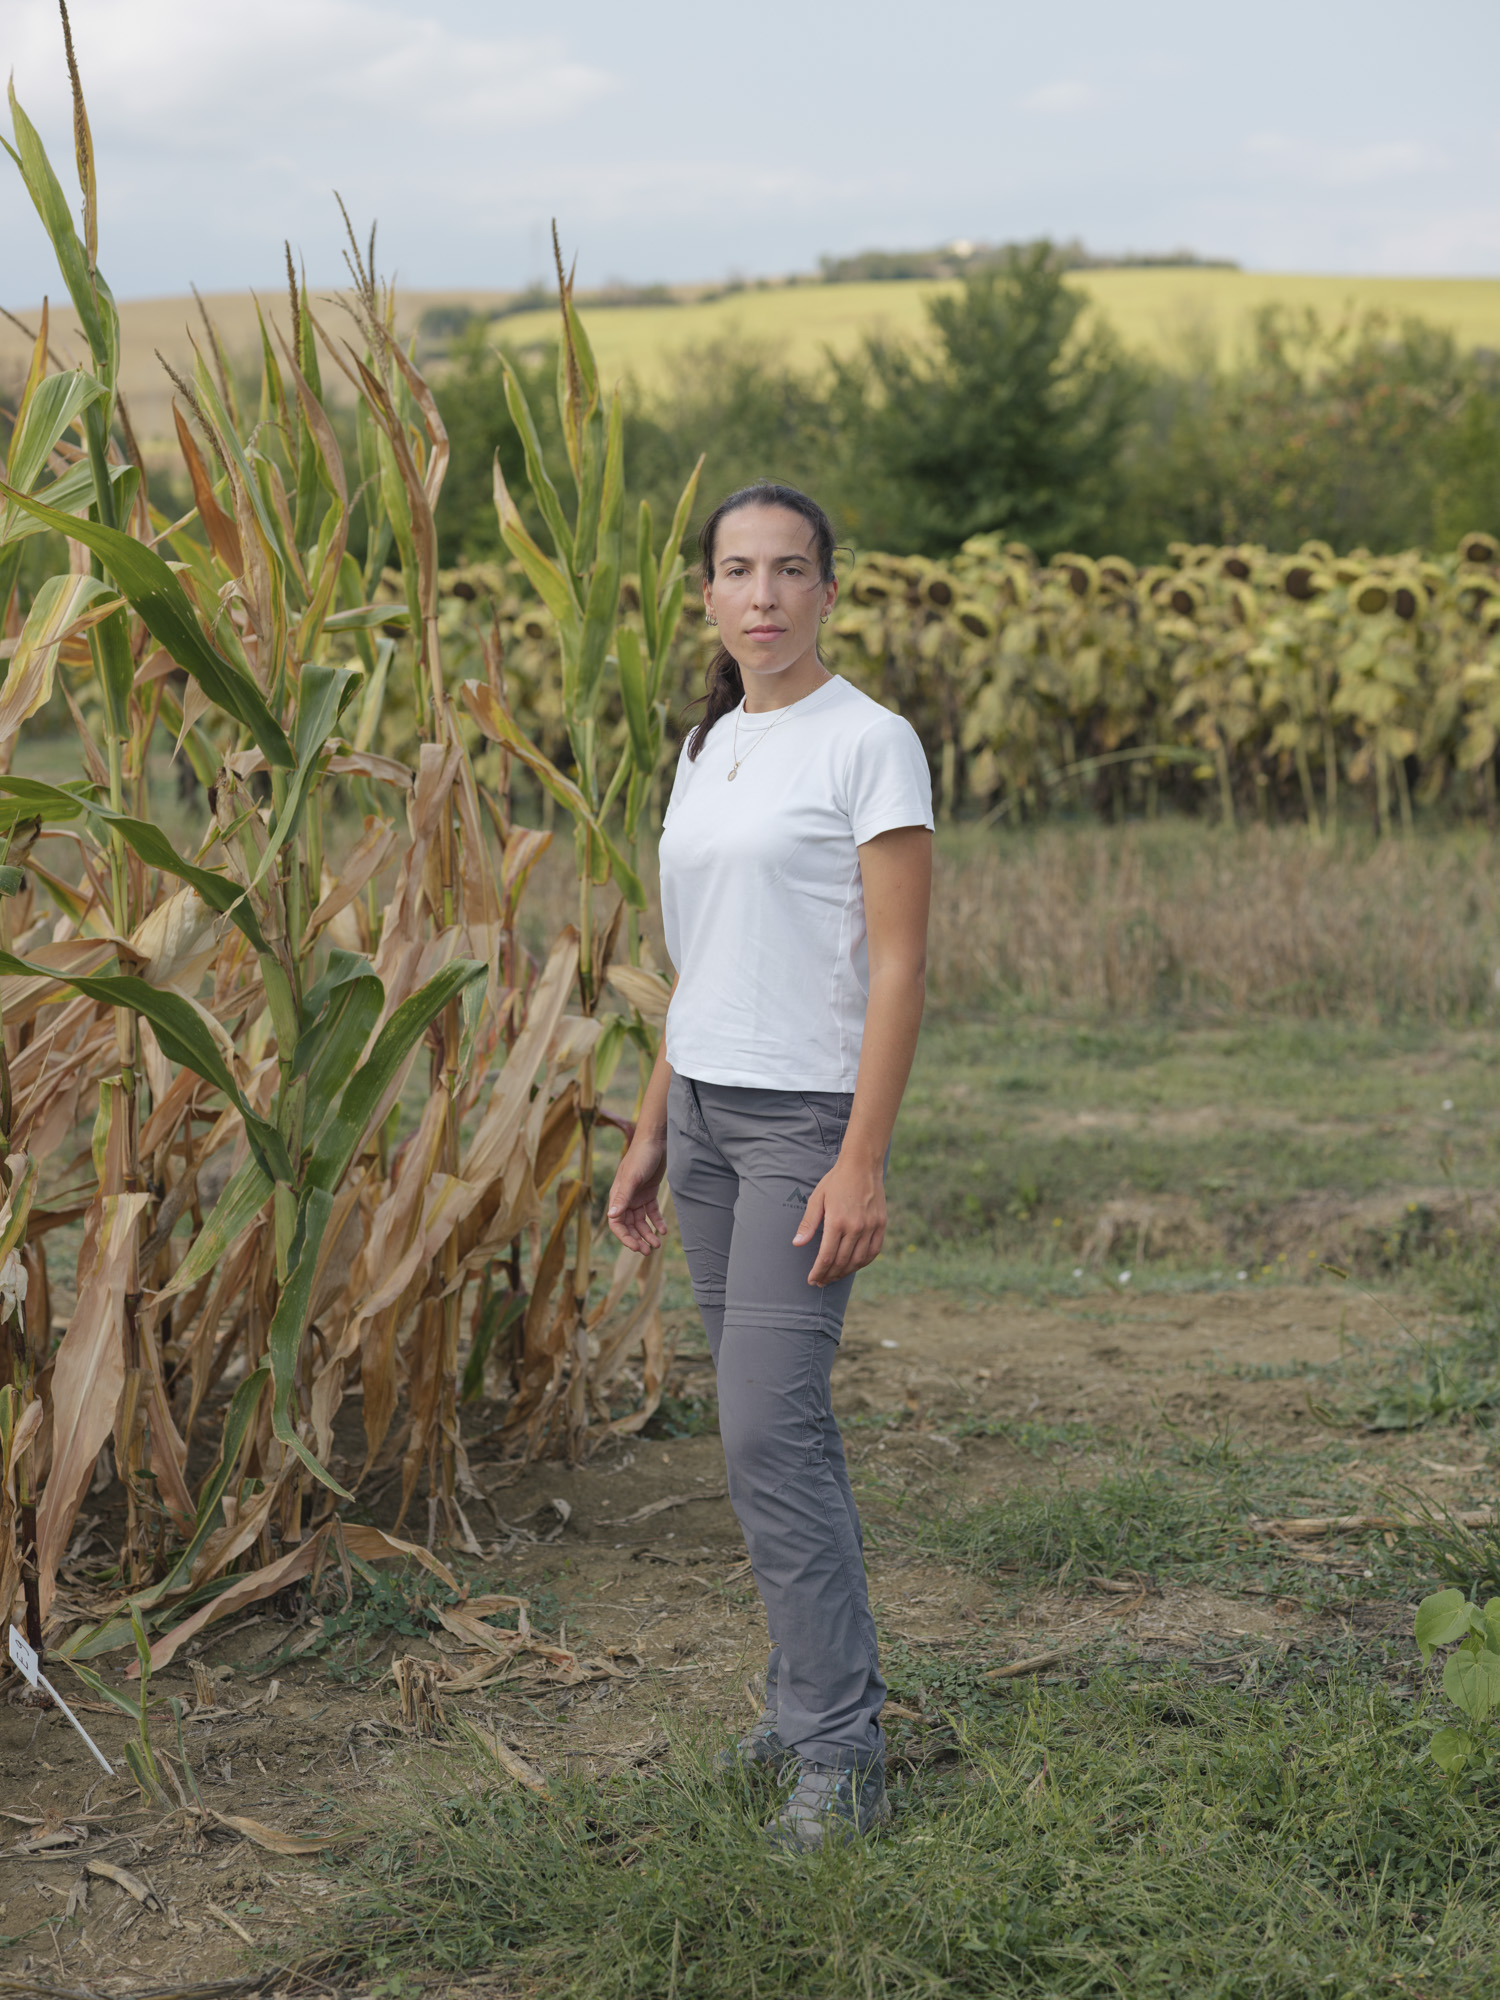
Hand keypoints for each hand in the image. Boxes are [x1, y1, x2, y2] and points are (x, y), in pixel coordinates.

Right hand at [606, 1129, 668, 1254]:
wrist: (656, 1140)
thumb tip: (612, 1217)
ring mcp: (637, 1196)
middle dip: (637, 1239)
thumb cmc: (641, 1157)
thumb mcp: (632, 1179)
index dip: (625, 1237)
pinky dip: (657, 1221)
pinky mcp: (649, 1192)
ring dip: (648, 1233)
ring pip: (641, 1221)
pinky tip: (664, 1230)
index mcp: (617, 1196)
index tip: (636, 1248)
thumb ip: (623, 1198)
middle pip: (629, 1225)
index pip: (616, 1223)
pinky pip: (651, 1212)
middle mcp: (626, 1199)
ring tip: (658, 1244)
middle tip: (649, 1251)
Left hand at [794, 1152, 885, 1285]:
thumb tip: (797, 1244)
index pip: (826, 1257)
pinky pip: (873, 1252)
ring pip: (858, 1261)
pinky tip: (853, 1266)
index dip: (818, 1271)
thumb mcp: (817, 1199)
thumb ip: (808, 1224)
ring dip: (845, 1272)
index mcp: (837, 1222)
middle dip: (829, 1275)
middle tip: (821, 1281)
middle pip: (842, 1262)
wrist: (862, 1165)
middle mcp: (856, 1227)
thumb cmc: (836, 1181)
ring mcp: (871, 1227)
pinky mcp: (881, 1225)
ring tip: (834, 1276)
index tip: (812, 1280)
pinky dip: (863, 1263)